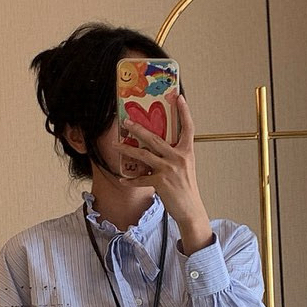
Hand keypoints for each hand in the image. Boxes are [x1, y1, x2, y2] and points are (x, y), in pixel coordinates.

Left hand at [122, 91, 212, 248]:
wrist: (190, 209)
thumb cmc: (186, 188)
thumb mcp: (185, 167)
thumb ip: (174, 154)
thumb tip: (156, 146)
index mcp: (187, 151)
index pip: (188, 127)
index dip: (184, 111)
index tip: (179, 97)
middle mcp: (179, 158)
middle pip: (155, 138)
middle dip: (138, 128)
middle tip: (126, 121)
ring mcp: (169, 169)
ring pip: (144, 155)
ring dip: (127, 149)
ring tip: (116, 144)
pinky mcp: (161, 182)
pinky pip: (141, 178)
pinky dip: (130, 180)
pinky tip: (122, 179)